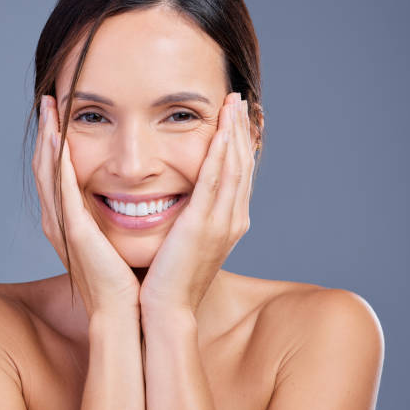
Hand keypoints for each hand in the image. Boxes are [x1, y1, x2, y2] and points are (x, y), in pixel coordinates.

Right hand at [32, 95, 140, 318]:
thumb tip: (139, 196)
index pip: (59, 173)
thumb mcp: (120, 240)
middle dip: (46, 132)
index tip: (62, 114)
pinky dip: (56, 159)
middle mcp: (61, 221)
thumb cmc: (129, 280)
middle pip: (47, 166)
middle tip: (49, 101)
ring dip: (47, 137)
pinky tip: (57, 135)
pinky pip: (61, 186)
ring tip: (49, 107)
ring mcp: (64, 225)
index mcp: (73, 222)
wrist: (127, 313)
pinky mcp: (73, 229)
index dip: (56, 143)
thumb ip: (118, 217)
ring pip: (48, 171)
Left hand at [139, 92, 254, 315]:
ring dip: (234, 133)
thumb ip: (193, 217)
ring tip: (233, 104)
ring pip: (234, 167)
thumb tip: (187, 200)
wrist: (166, 309)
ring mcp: (222, 222)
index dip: (240, 143)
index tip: (236, 118)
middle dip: (241, 130)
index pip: (239, 174)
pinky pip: (215, 181)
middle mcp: (233, 219)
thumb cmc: (171, 277)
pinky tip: (220, 130)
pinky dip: (220, 153)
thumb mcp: (188, 242)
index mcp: (229, 222)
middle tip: (239, 100)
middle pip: (242, 165)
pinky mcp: (203, 225)